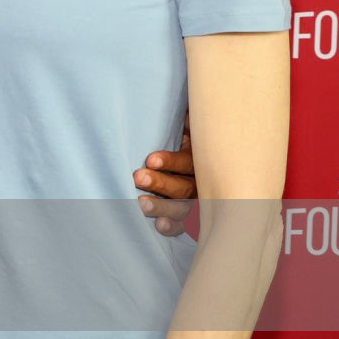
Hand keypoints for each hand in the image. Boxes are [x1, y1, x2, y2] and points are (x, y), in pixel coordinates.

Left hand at [136, 115, 195, 237]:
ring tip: (142, 203)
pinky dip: (172, 225)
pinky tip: (159, 225)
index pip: (187, 161)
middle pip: (184, 185)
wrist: (187, 145)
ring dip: (162, 206)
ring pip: (181, 205)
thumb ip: (187, 118)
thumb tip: (185, 113)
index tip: (151, 160)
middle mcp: (200, 179)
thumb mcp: (188, 122)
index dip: (171, 161)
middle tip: (138, 177)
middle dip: (161, 183)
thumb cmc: (182, 130)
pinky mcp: (183, 212)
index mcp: (200, 156)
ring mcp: (193, 197)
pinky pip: (181, 223)